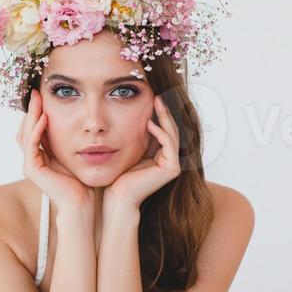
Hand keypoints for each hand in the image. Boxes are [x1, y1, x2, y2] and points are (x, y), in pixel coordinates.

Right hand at [16, 89, 94, 213]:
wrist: (81, 202)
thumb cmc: (82, 181)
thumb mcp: (76, 153)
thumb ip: (70, 139)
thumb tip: (78, 119)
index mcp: (40, 155)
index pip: (32, 128)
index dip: (35, 111)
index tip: (42, 94)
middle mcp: (32, 159)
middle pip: (25, 128)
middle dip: (30, 109)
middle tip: (36, 92)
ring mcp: (30, 164)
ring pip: (25, 134)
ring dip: (31, 115)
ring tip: (38, 100)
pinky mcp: (32, 170)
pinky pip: (31, 145)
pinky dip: (36, 130)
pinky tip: (44, 118)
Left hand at [104, 94, 181, 210]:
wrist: (118, 195)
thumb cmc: (120, 174)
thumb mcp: (131, 148)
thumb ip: (139, 134)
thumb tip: (139, 113)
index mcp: (163, 155)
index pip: (165, 129)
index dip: (161, 113)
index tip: (153, 97)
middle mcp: (171, 160)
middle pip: (172, 129)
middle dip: (165, 112)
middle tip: (157, 96)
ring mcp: (174, 165)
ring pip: (172, 134)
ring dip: (164, 117)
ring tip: (156, 103)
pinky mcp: (172, 168)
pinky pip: (169, 144)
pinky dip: (160, 132)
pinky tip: (150, 123)